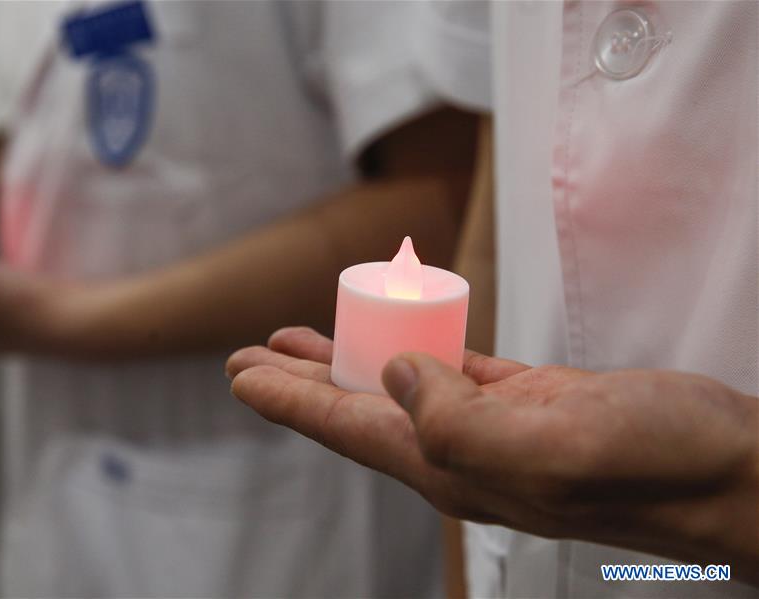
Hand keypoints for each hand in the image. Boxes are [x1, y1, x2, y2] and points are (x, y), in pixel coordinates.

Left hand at [227, 327, 758, 581]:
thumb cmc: (655, 465)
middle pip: (357, 410)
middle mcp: (462, 450)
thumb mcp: (553, 446)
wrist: (727, 470)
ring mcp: (492, 427)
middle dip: (299, 381)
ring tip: (305, 340)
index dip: (288, 398)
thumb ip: (461, 421)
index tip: (240, 372)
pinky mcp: (527, 402)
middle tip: (250, 355)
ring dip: (348, 362)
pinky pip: (451, 372)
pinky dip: (415, 353)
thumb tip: (395, 379)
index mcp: (454, 465)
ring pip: (397, 389)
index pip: (347, 428)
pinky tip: (395, 344)